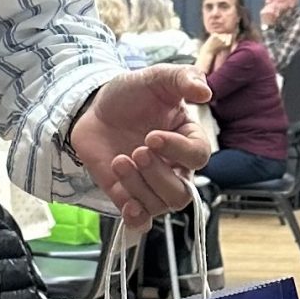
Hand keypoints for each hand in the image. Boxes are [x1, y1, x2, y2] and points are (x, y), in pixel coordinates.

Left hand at [69, 65, 211, 232]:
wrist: (93, 109)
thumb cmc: (130, 94)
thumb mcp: (156, 78)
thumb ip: (182, 79)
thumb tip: (206, 92)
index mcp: (187, 139)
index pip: (198, 156)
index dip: (178, 150)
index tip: (152, 136)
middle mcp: (174, 167)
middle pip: (182, 192)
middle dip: (157, 174)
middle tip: (136, 151)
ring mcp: (151, 184)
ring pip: (161, 205)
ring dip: (139, 186)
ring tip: (119, 161)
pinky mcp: (128, 196)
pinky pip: (141, 220)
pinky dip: (136, 217)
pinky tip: (126, 203)